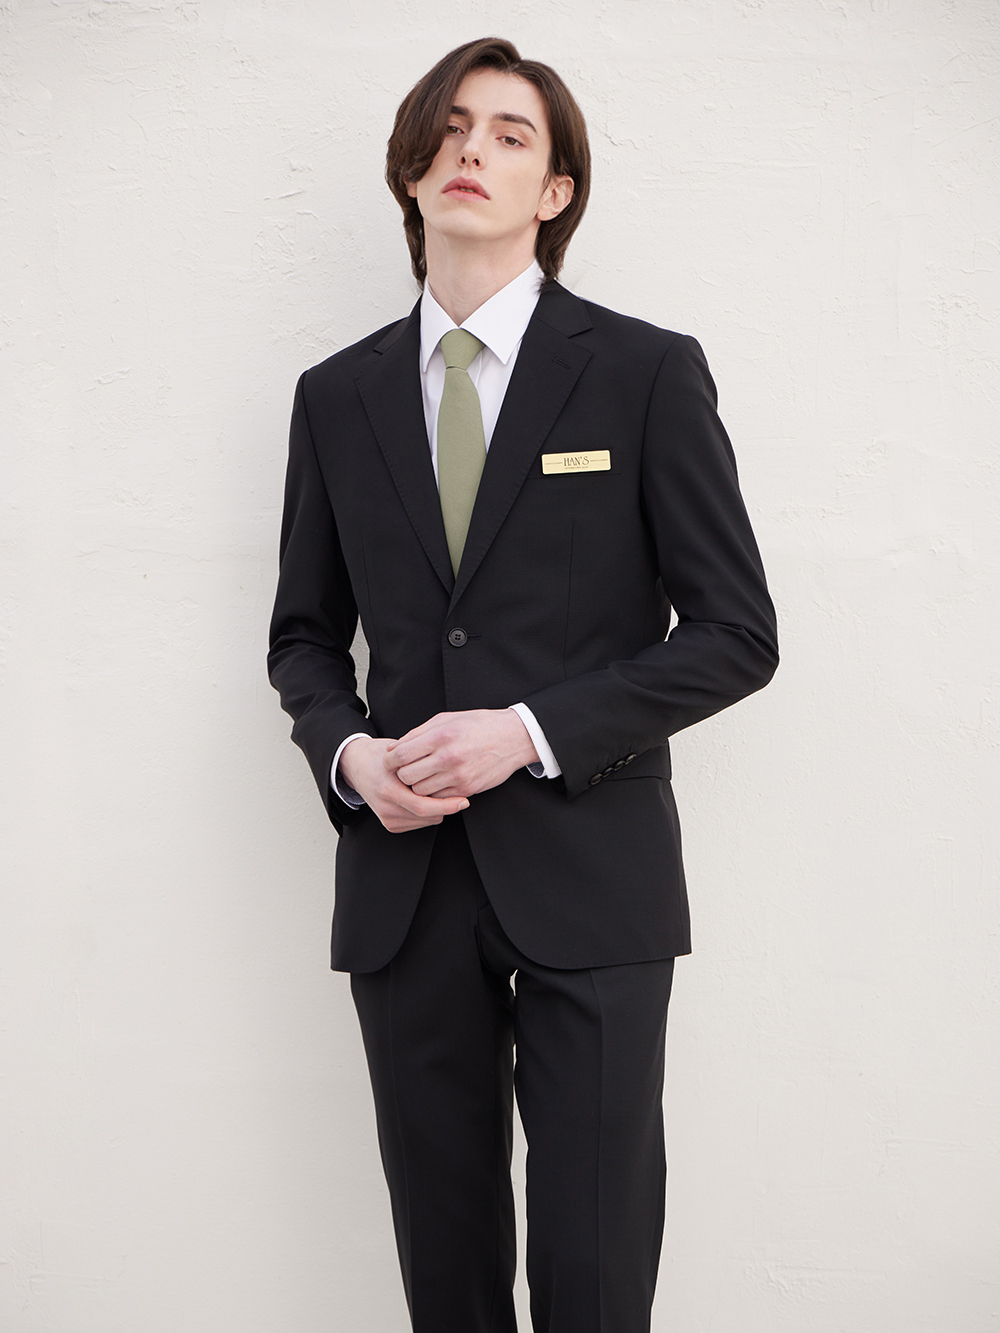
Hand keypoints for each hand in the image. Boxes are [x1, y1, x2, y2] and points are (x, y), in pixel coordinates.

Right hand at [339, 736, 469, 833]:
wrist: (357, 766)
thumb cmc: (381, 756)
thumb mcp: (400, 754)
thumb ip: (422, 765)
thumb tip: (451, 771)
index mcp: (388, 790)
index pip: (423, 806)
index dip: (446, 805)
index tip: (463, 800)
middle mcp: (386, 807)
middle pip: (427, 816)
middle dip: (446, 807)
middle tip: (460, 796)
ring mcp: (387, 818)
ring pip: (426, 821)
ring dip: (438, 810)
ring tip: (438, 792)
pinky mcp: (390, 825)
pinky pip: (419, 823)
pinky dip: (428, 814)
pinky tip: (427, 799)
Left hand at [384, 709, 538, 799]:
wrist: (513, 737)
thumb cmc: (478, 725)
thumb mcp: (446, 719)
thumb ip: (417, 734)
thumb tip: (392, 748)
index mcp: (440, 736)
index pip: (400, 755)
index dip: (390, 760)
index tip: (391, 761)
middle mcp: (448, 757)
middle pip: (407, 776)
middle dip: (402, 774)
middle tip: (407, 769)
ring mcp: (458, 776)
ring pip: (420, 791)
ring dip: (417, 785)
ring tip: (423, 775)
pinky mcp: (467, 789)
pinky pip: (438, 798)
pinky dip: (434, 793)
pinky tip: (438, 782)